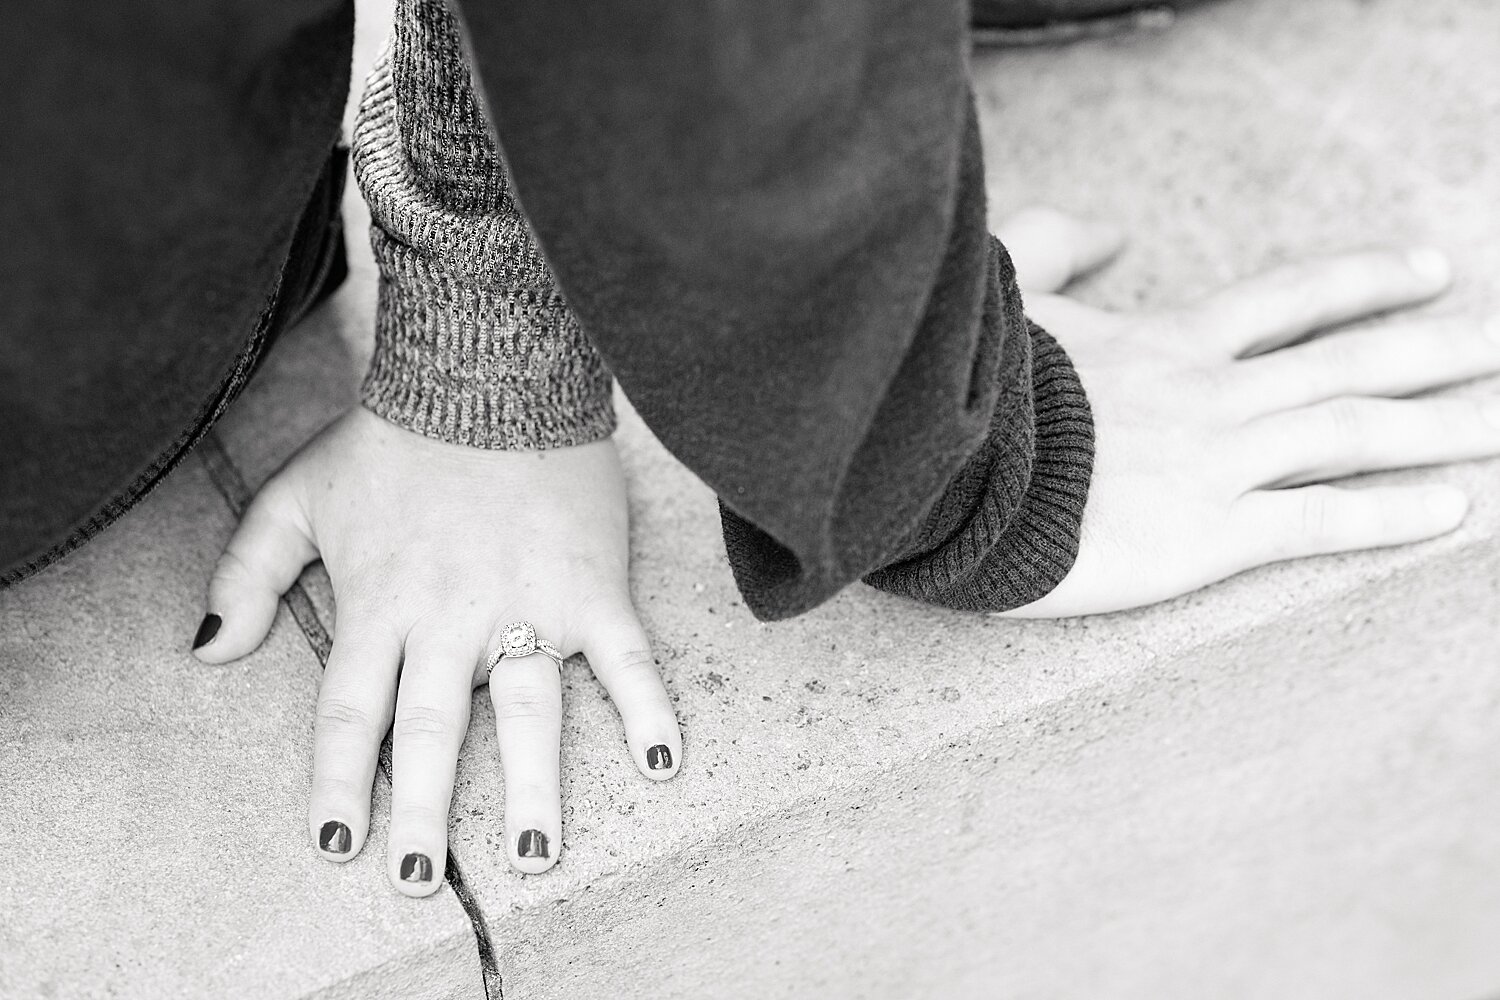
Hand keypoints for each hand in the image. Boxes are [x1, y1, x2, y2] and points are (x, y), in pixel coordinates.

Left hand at [193, 408, 679, 892]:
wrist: (488, 369)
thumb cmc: (391, 437)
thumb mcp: (296, 494)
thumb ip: (245, 574)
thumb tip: (207, 653)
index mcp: (381, 602)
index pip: (351, 714)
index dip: (339, 783)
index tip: (336, 845)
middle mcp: (451, 617)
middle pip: (431, 731)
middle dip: (420, 813)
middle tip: (416, 879)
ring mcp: (526, 603)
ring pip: (528, 710)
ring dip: (530, 787)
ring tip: (534, 855)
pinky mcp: (591, 584)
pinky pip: (625, 656)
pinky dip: (648, 708)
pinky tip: (660, 764)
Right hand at [994, 207, 1499, 616]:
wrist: (948, 467)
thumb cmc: (968, 381)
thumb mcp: (1005, 287)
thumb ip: (1059, 243)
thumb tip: (1110, 230)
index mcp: (1169, 338)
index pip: (1292, 298)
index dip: (1365, 280)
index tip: (1428, 270)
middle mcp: (1213, 393)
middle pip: (1348, 360)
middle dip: (1437, 348)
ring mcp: (1216, 463)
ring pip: (1354, 433)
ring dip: (1441, 425)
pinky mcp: (1204, 535)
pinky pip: (1318, 519)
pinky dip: (1389, 514)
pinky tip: (1452, 510)